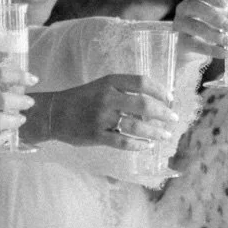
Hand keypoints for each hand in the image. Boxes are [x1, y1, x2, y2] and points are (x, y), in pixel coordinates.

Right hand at [38, 73, 180, 149]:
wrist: (54, 113)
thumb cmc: (81, 99)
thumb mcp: (101, 87)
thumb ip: (123, 91)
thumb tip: (154, 102)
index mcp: (110, 82)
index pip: (142, 82)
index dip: (160, 91)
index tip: (170, 99)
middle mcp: (107, 97)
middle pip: (144, 105)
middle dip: (163, 113)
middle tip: (173, 119)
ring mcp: (101, 117)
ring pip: (136, 126)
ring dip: (155, 132)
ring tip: (164, 135)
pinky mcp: (96, 135)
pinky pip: (123, 142)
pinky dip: (138, 145)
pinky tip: (147, 146)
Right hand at [172, 0, 227, 58]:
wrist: (193, 50)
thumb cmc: (209, 27)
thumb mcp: (224, 20)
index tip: (225, 5)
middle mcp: (183, 9)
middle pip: (196, 7)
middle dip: (215, 17)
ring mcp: (179, 25)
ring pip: (194, 26)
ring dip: (214, 35)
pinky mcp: (180, 42)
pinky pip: (194, 45)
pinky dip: (211, 50)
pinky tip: (225, 53)